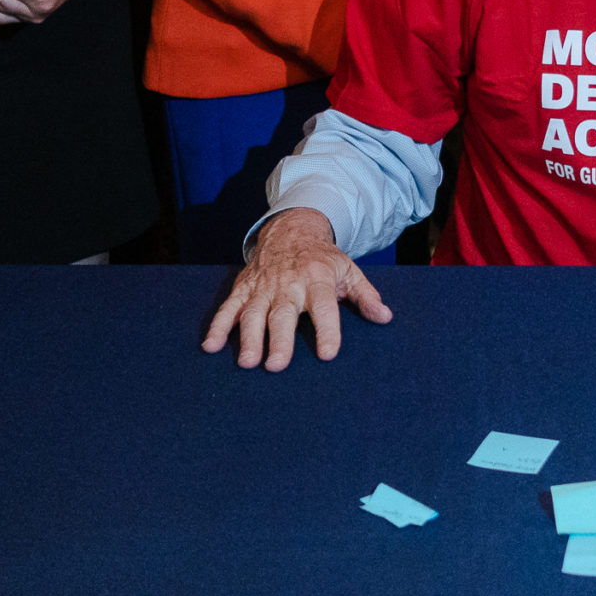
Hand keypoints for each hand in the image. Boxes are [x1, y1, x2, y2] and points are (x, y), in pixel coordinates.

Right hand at [201, 208, 392, 370]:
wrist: (291, 229)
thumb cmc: (323, 259)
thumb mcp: (348, 271)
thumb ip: (365, 295)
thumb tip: (385, 317)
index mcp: (318, 279)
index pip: (324, 307)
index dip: (327, 330)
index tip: (327, 354)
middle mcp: (289, 284)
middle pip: (283, 314)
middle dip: (279, 340)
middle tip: (276, 366)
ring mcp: (263, 286)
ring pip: (254, 313)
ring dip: (248, 337)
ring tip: (247, 362)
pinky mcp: (244, 288)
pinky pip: (228, 307)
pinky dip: (218, 326)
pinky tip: (211, 346)